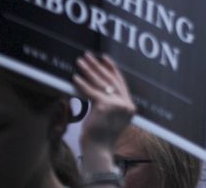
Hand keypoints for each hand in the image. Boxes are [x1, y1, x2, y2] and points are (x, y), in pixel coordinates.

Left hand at [74, 52, 135, 172]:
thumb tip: (100, 89)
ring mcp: (116, 105)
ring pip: (101, 83)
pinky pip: (91, 92)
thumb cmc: (101, 137)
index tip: (104, 58)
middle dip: (99, 66)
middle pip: (111, 80)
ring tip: (81, 61)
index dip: (112, 69)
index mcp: (130, 106)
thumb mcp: (112, 119)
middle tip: (89, 55)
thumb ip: (112, 105)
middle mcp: (126, 103)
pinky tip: (75, 77)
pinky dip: (82, 84)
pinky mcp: (104, 106)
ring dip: (89, 70)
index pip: (121, 82)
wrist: (99, 150)